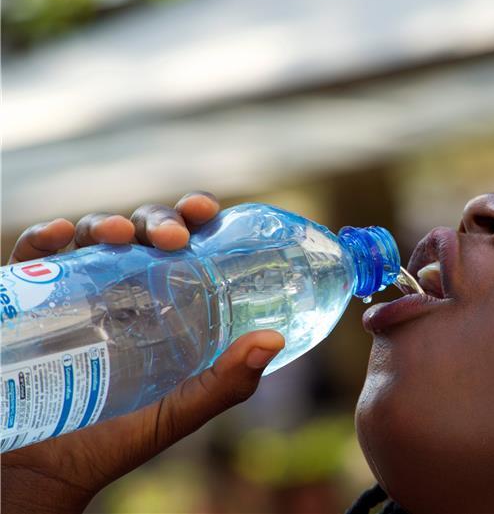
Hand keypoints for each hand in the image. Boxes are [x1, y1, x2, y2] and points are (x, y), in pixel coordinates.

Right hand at [1, 192, 284, 513]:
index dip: (194, 219)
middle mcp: (119, 287)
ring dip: (109, 224)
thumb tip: (275, 340)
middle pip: (142, 232)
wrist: (44, 473)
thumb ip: (226, 383)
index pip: (182, 245)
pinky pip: (31, 259)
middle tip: (174, 237)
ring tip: (123, 237)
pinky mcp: (26, 302)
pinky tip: (61, 235)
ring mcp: (73, 290)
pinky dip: (45, 239)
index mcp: (161, 302)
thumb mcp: (180, 409)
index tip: (207, 212)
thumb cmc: (115, 437)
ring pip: (93, 236)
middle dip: (159, 220)